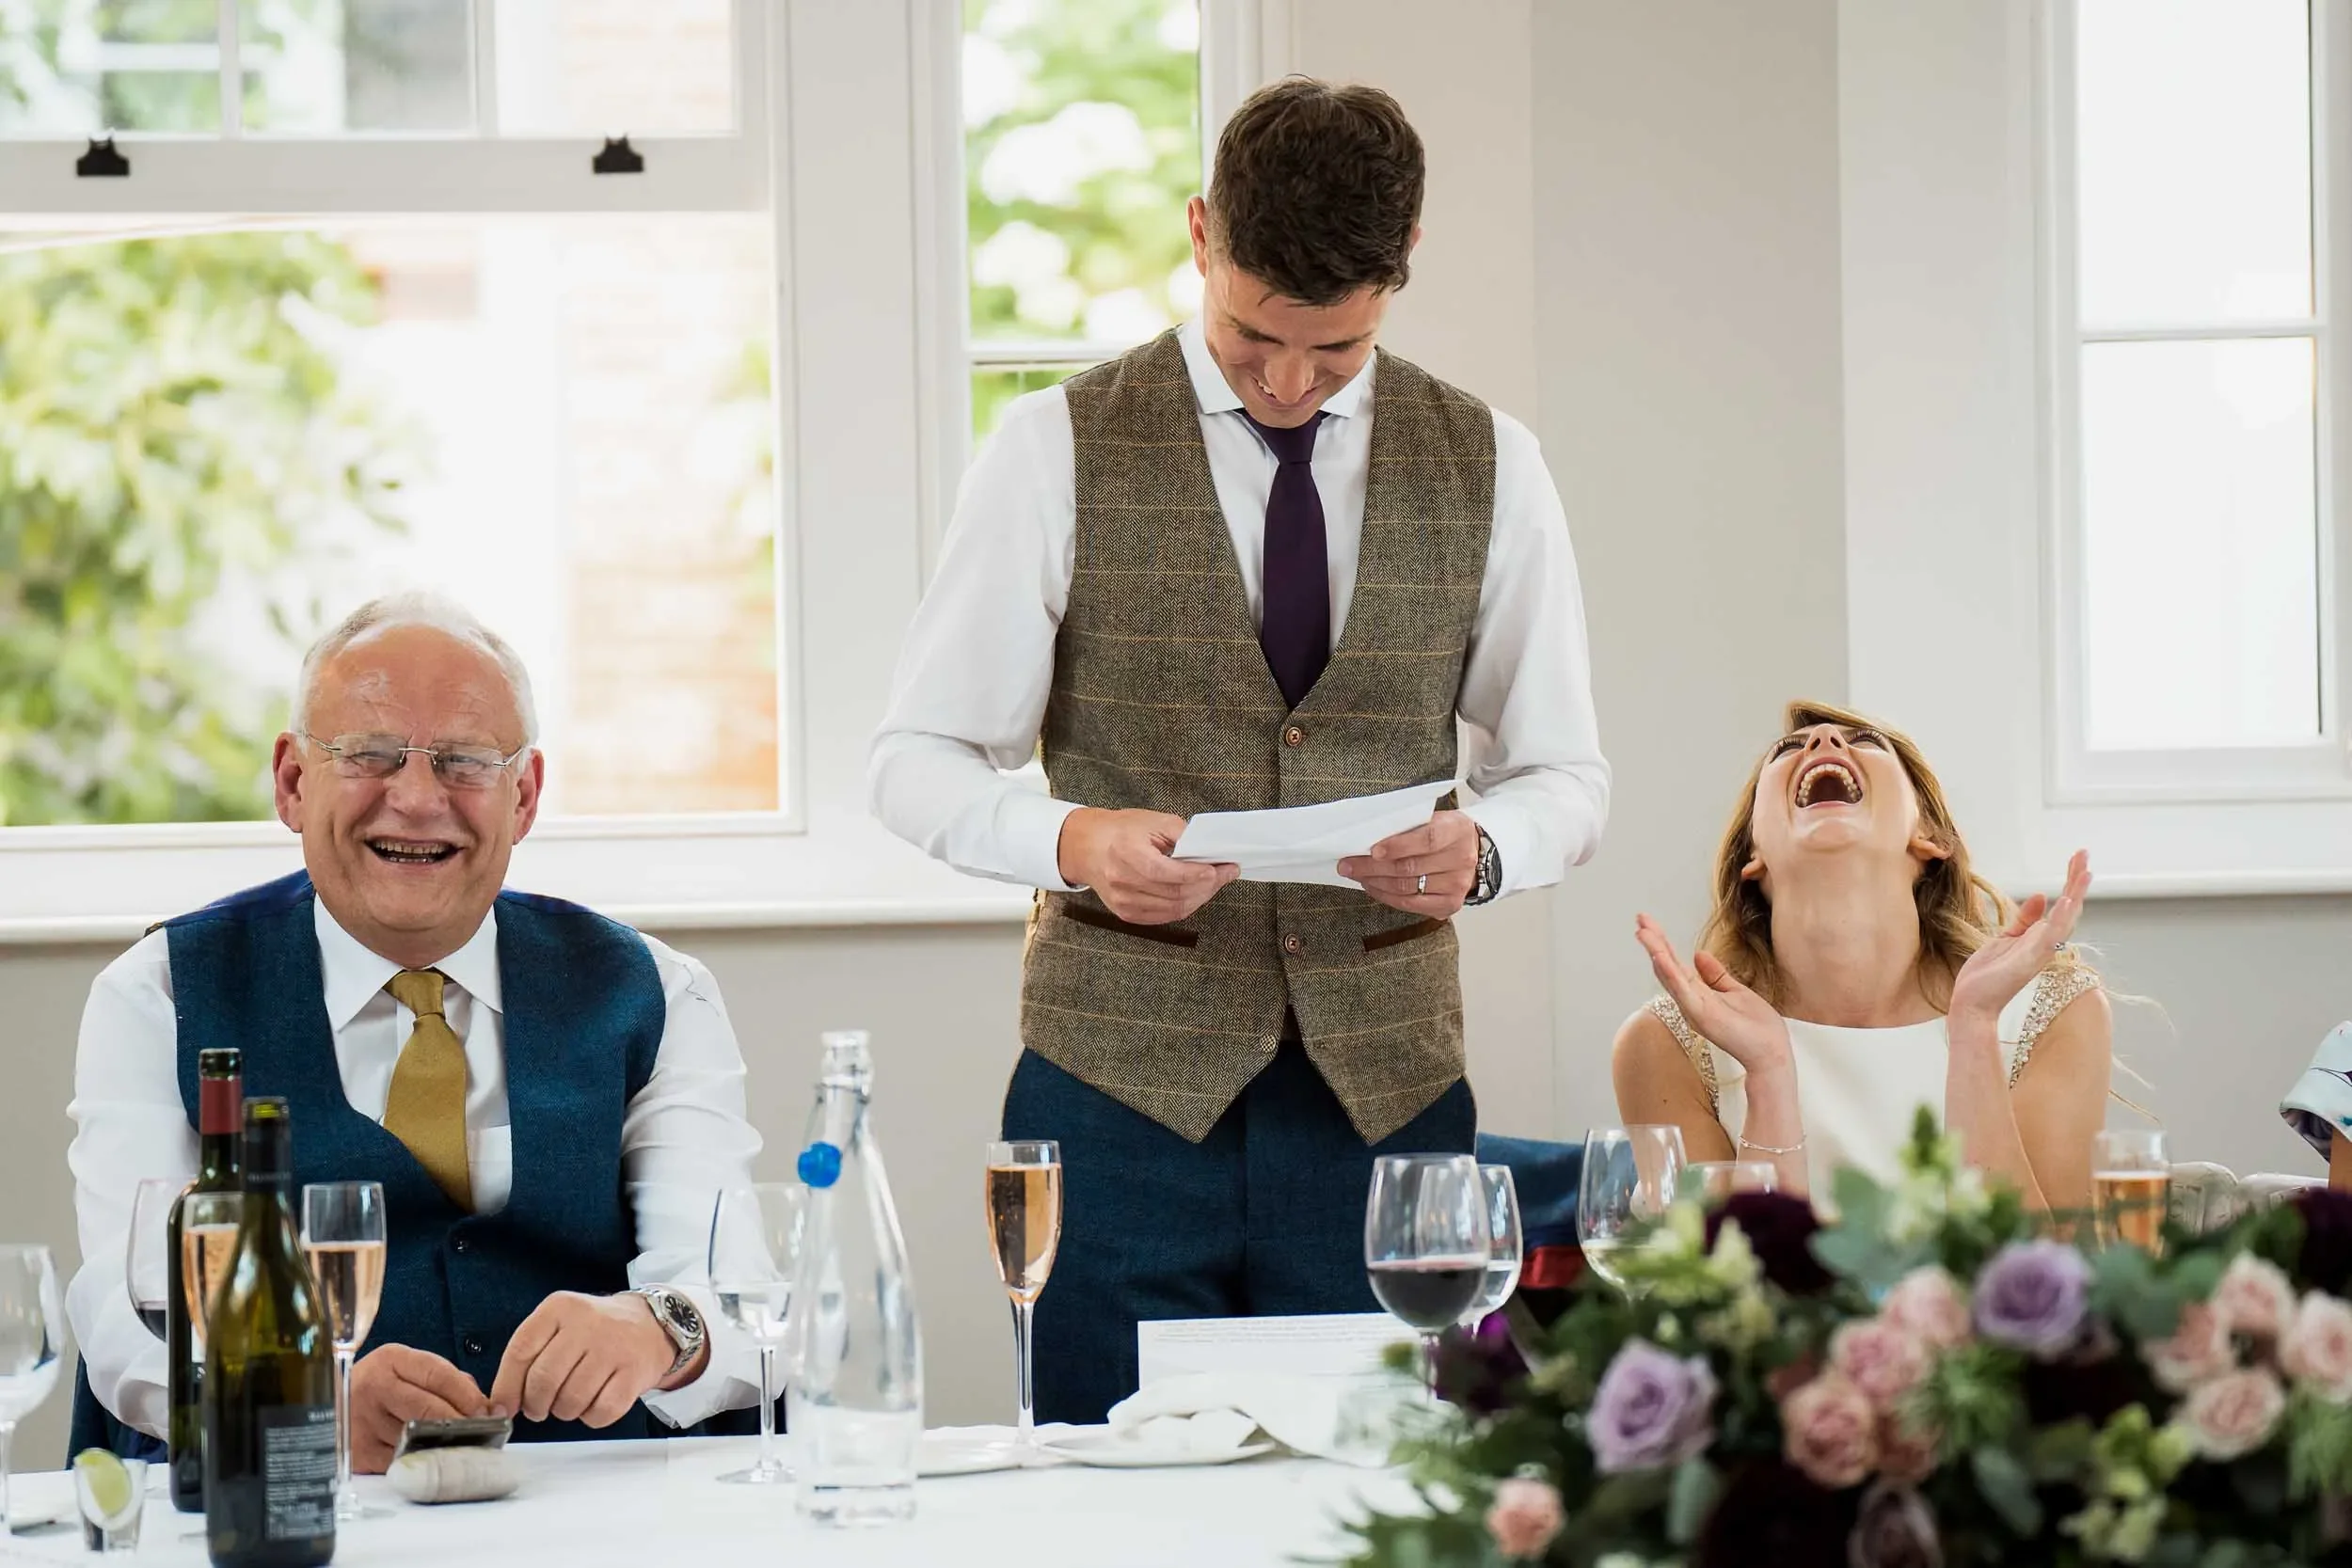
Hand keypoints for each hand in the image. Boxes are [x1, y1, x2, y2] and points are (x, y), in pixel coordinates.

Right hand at [348, 1344, 490, 1474]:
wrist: (329, 1407)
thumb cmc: (380, 1389)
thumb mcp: (407, 1370)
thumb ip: (445, 1381)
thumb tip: (484, 1406)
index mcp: (390, 1360)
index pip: (439, 1375)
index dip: (469, 1396)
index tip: (488, 1411)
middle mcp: (373, 1387)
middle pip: (429, 1408)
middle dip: (461, 1422)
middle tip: (481, 1432)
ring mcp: (363, 1421)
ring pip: (417, 1437)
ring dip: (443, 1445)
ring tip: (461, 1446)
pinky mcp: (359, 1452)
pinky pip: (400, 1461)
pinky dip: (420, 1461)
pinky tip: (432, 1459)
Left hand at [489, 1292, 680, 1430]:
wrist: (650, 1324)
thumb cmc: (594, 1332)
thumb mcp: (559, 1325)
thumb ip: (529, 1356)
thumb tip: (502, 1404)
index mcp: (560, 1308)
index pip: (520, 1351)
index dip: (507, 1386)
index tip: (505, 1407)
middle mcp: (586, 1323)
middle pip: (543, 1380)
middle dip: (535, 1405)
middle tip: (539, 1409)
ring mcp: (613, 1346)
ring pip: (571, 1400)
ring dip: (565, 1412)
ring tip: (570, 1402)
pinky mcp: (634, 1372)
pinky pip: (601, 1411)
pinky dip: (592, 1418)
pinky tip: (594, 1403)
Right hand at [1056, 807, 1236, 923]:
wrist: (1089, 847)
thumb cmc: (1121, 830)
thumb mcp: (1153, 820)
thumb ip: (1182, 836)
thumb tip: (1211, 851)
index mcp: (1126, 852)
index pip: (1166, 872)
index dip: (1196, 874)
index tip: (1219, 869)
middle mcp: (1121, 881)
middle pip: (1174, 894)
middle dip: (1207, 886)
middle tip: (1225, 875)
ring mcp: (1123, 901)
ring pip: (1173, 909)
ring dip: (1200, 898)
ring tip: (1213, 884)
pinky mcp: (1126, 914)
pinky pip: (1164, 917)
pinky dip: (1185, 907)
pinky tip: (1195, 894)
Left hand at [1339, 812, 1478, 915]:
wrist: (1473, 852)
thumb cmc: (1444, 832)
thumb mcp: (1434, 818)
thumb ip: (1407, 826)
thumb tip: (1367, 838)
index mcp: (1458, 830)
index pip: (1427, 839)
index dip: (1398, 845)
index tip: (1373, 850)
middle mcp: (1462, 859)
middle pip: (1410, 867)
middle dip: (1372, 866)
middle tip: (1348, 864)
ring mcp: (1457, 885)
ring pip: (1406, 887)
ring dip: (1375, 882)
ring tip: (1356, 874)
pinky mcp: (1449, 905)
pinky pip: (1410, 904)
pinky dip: (1386, 896)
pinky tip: (1372, 887)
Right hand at [1633, 914, 1793, 1076]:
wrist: (1771, 1053)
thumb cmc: (1757, 1028)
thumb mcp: (1736, 991)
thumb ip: (1716, 975)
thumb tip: (1698, 954)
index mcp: (1699, 993)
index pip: (1675, 963)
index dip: (1662, 942)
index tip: (1649, 922)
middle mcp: (1691, 1000)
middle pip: (1667, 966)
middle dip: (1653, 941)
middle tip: (1639, 918)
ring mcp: (1694, 1008)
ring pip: (1670, 975)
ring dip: (1656, 952)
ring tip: (1643, 931)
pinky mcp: (1702, 1015)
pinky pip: (1682, 991)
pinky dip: (1670, 974)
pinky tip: (1659, 957)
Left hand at [1948, 850, 2091, 1030]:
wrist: (1973, 1002)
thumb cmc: (1988, 975)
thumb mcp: (2005, 938)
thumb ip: (2024, 919)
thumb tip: (2042, 895)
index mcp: (2040, 937)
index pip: (2062, 905)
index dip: (2070, 881)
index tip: (2077, 858)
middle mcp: (2045, 944)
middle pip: (2069, 908)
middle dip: (2076, 881)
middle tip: (2084, 854)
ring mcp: (2040, 952)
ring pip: (2065, 920)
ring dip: (2075, 896)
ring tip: (2085, 872)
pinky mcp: (2029, 960)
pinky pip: (2048, 936)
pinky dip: (2058, 918)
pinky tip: (2065, 901)